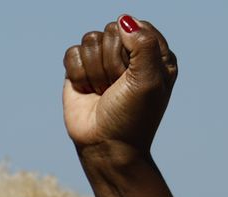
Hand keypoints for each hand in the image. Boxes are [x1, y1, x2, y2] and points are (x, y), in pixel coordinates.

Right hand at [63, 16, 177, 159]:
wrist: (106, 146)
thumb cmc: (133, 116)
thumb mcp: (148, 80)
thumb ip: (143, 44)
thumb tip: (123, 20)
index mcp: (155, 53)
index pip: (136, 27)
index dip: (131, 51)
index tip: (135, 77)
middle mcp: (129, 54)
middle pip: (111, 31)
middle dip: (112, 64)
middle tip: (117, 88)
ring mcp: (103, 60)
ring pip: (90, 40)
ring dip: (96, 72)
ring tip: (104, 92)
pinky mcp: (80, 69)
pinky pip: (72, 53)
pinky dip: (79, 75)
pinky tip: (88, 92)